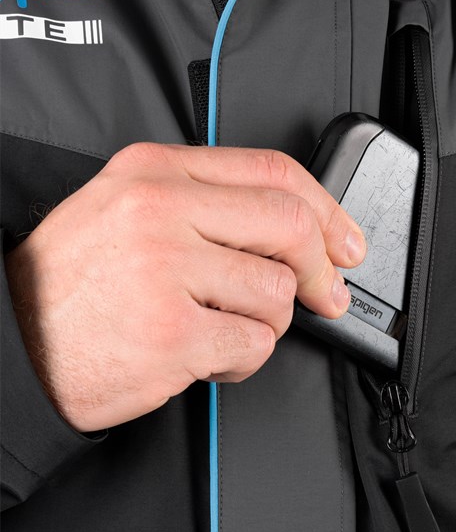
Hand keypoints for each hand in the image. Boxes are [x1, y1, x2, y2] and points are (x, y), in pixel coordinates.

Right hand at [4, 142, 365, 432]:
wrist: (11, 342)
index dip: (326, 209)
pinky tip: (208, 357)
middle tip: (326, 294)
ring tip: (222, 329)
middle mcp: (161, 211)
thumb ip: (201, 202)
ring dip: (265, 323)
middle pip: (288, 227)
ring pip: (276, 293)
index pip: (272, 170)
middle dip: (320, 269)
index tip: (345, 240)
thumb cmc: (68, 282)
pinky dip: (243, 360)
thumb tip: (290, 226)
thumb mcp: (123, 208)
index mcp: (155, 171)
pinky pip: (254, 345)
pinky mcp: (172, 335)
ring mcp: (166, 272)